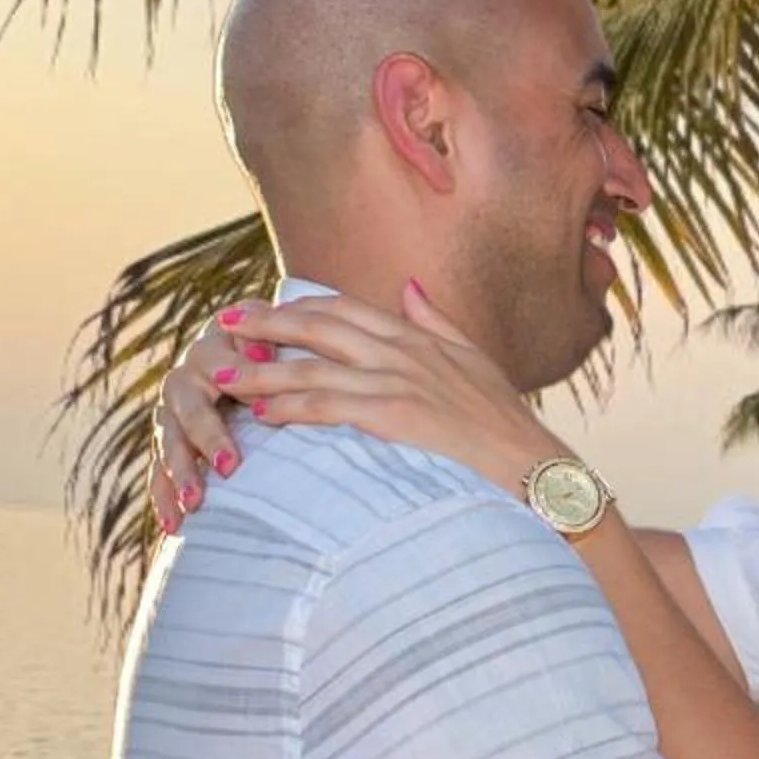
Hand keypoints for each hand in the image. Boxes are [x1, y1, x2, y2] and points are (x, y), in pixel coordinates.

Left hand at [150, 285, 552, 528]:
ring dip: (261, 370)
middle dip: (265, 323)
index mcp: (418, 338)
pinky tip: (261, 413)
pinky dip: (290, 406)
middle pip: (318, 326)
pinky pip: (330, 406)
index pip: (343, 309)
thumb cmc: (509, 427)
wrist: (537, 471)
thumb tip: (409, 287)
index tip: (258, 308)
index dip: (296, 306)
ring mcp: (400, 383)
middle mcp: (404, 352)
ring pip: (313, 367)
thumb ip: (437, 323)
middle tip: (222, 324)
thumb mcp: (475, 361)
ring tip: (221, 375)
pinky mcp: (397, 418)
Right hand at [150, 302, 273, 531]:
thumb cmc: (276, 350)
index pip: (217, 361)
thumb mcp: (278, 334)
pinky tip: (173, 526)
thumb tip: (265, 354)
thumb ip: (272, 336)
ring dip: (181, 473)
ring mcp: (173, 415)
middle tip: (229, 466)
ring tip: (194, 504)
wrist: (256, 359)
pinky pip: (159, 472)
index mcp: (212, 348)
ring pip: (169, 442)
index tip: (256, 399)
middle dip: (208, 436)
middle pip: (188, 406)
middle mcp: (185, 379)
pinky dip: (164, 497)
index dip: (234, 373)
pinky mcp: (169, 445)